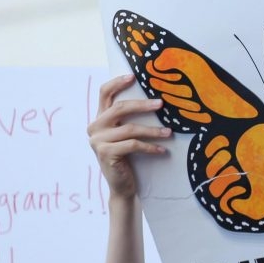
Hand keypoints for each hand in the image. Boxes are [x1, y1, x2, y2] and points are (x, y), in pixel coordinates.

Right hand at [88, 75, 171, 199]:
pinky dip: (150, 147)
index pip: (104, 93)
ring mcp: (97, 141)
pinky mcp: (106, 154)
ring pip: (129, 129)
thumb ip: (127, 119)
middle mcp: (94, 127)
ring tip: (169, 132)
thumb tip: (154, 99)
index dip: (117, 82)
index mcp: (99, 119)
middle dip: (142, 105)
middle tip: (161, 103)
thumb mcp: (125, 135)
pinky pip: (133, 145)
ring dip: (152, 130)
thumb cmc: (128, 158)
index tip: (134, 76)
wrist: (122, 186)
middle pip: (119, 108)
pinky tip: (162, 150)